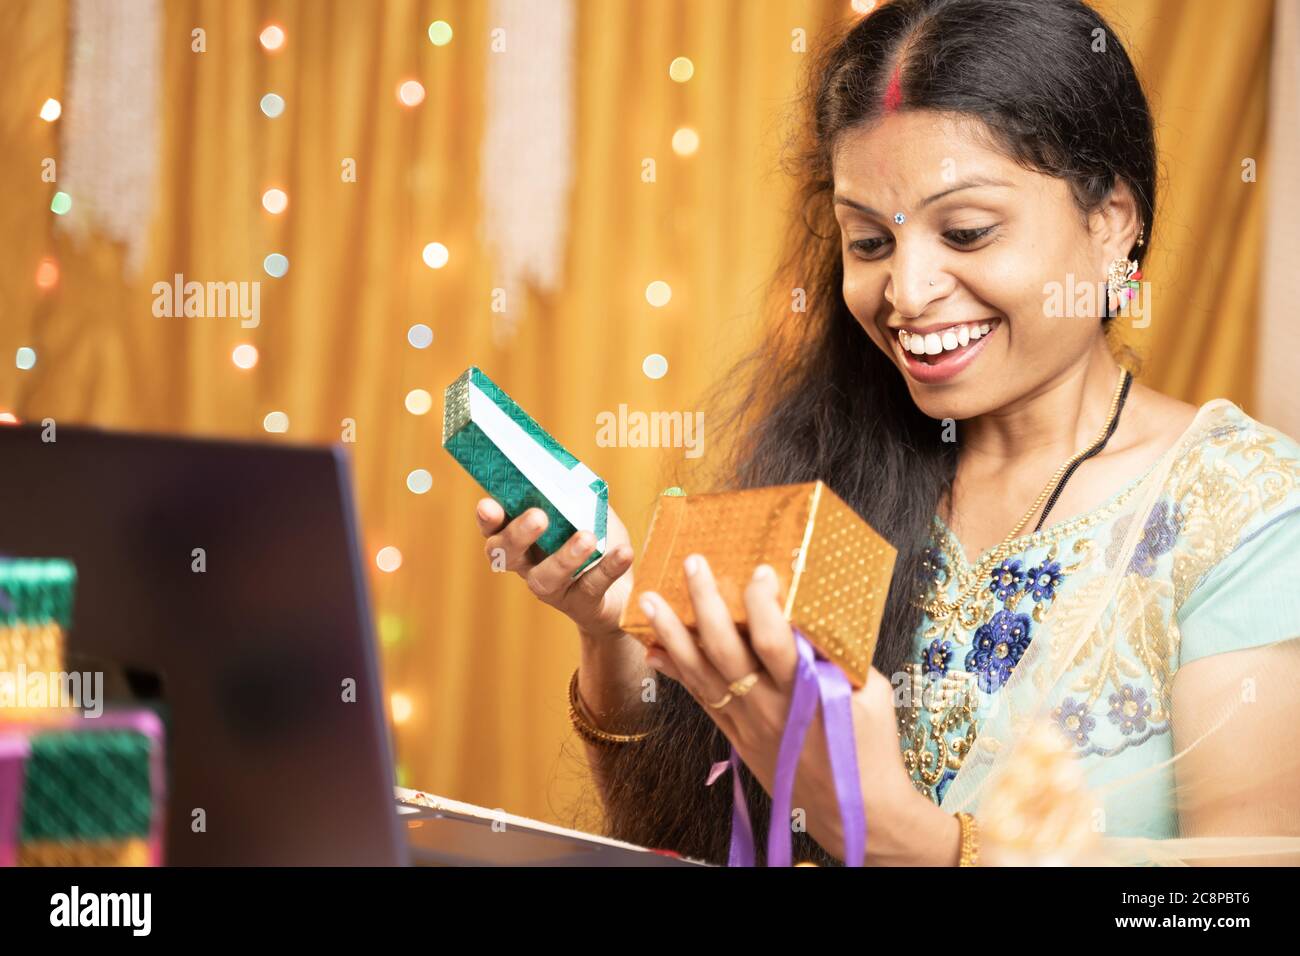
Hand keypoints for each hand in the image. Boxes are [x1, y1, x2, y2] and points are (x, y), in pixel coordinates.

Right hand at [474, 498, 635, 639]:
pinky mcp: (583, 605)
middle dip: (518, 535)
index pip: (495, 529)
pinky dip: (609, 568)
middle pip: (509, 556)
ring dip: (564, 557)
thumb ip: (576, 490)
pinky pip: (592, 587)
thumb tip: (572, 470)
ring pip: (546, 578)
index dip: (488, 519)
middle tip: (538, 517)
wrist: (623, 587)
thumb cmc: (596, 538)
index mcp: (523, 538)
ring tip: (587, 537)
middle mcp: (530, 566)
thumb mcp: (587, 509)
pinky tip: (623, 552)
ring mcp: (555, 589)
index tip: (487, 505)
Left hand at [637, 553, 957, 863]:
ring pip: (700, 673)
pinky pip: (700, 700)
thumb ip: (840, 654)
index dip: (763, 605)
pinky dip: (676, 673)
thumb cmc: (871, 749)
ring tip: (649, 600)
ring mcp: (746, 723)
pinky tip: (656, 651)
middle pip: (724, 650)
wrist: (855, 810)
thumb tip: (812, 614)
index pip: (774, 641)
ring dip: (671, 634)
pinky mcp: (736, 737)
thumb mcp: (871, 693)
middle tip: (692, 564)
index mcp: (806, 691)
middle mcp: (768, 706)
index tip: (759, 571)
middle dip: (704, 604)